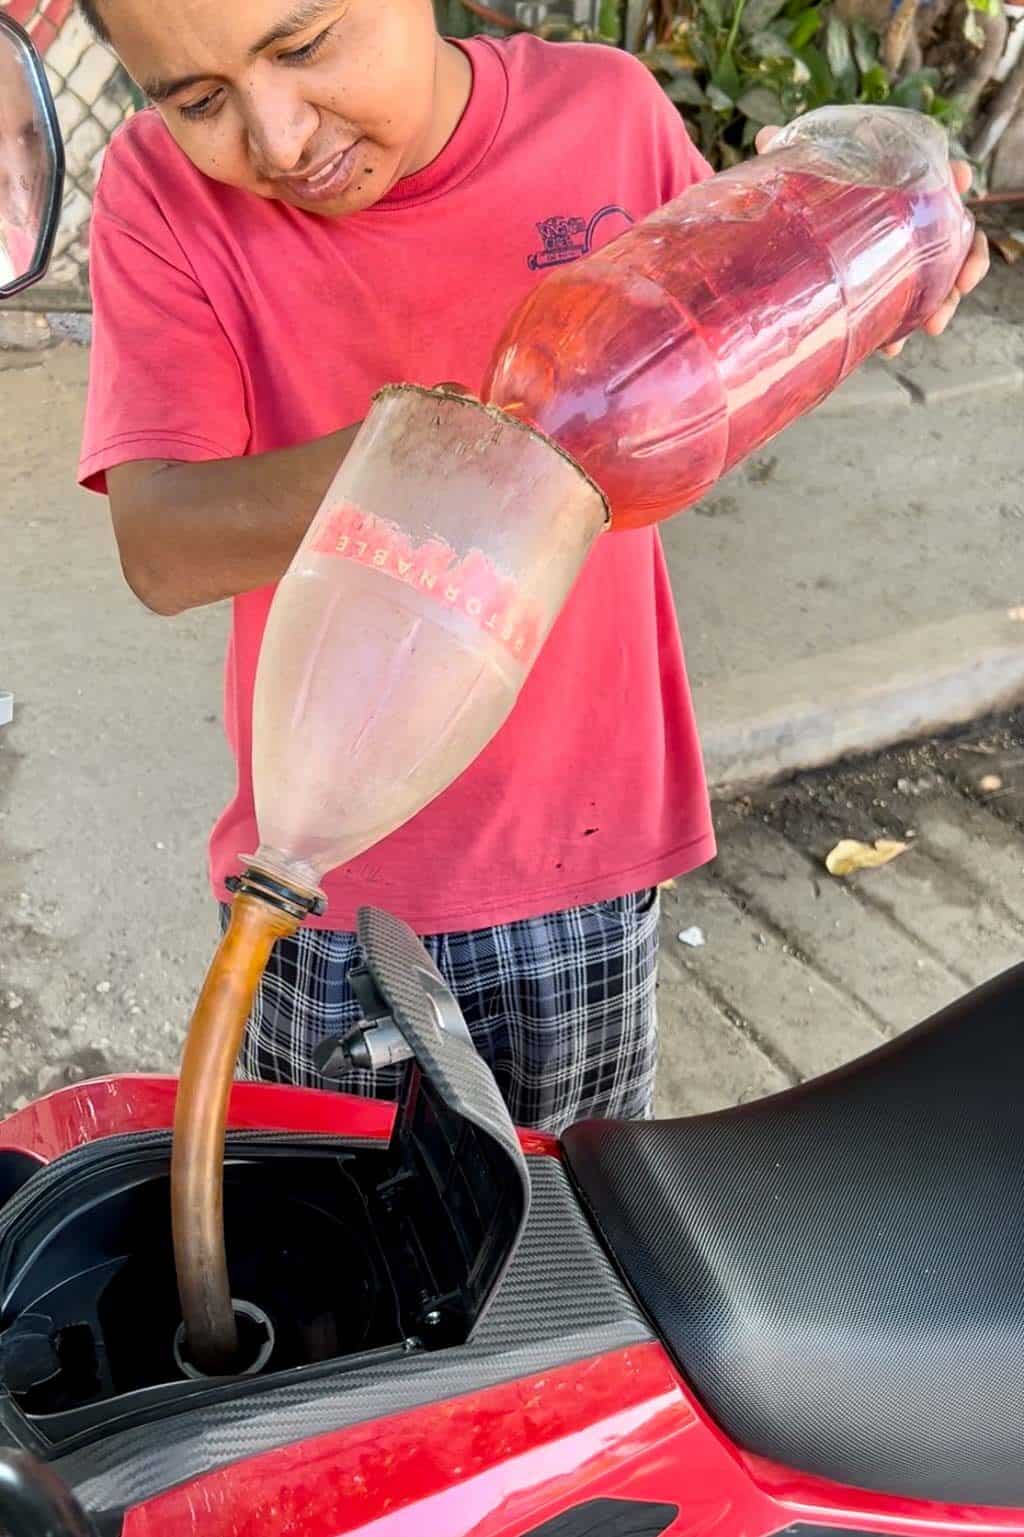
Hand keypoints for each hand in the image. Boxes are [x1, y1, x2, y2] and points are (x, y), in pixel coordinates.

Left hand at [754, 126, 989, 357]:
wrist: (789, 240)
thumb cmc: (805, 198)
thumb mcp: (796, 175)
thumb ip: (786, 154)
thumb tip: (765, 137)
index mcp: (899, 187)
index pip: (937, 175)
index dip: (952, 177)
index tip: (959, 178)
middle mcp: (911, 224)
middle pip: (955, 236)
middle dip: (967, 258)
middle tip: (963, 279)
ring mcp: (904, 262)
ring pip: (942, 280)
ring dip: (946, 302)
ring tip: (933, 325)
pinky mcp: (888, 294)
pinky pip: (908, 312)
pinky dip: (905, 328)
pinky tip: (892, 346)